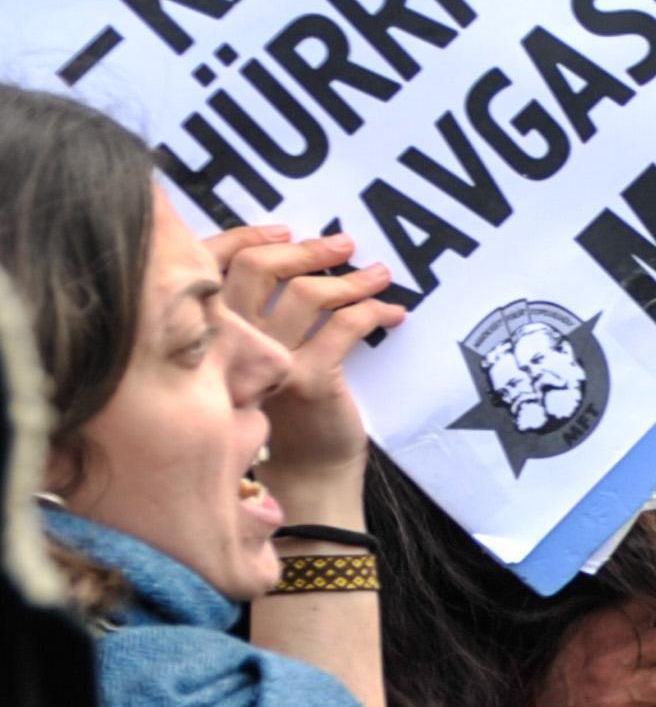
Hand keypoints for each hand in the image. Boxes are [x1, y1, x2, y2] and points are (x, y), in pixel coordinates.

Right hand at [210, 227, 404, 528]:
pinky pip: (344, 325)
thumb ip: (260, 318)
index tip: (286, 232)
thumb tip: (298, 264)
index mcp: (211, 330)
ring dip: (350, 279)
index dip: (248, 239)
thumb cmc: (288, 413)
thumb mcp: (259, 358)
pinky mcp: (309, 379)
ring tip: (380, 274)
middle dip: (306, 250)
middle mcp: (230, 342)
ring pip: (305, 293)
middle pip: (256, 268)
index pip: (214, 265)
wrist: (307, 474)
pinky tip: (392, 314)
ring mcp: (268, 360)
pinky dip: (373, 312)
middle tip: (345, 244)